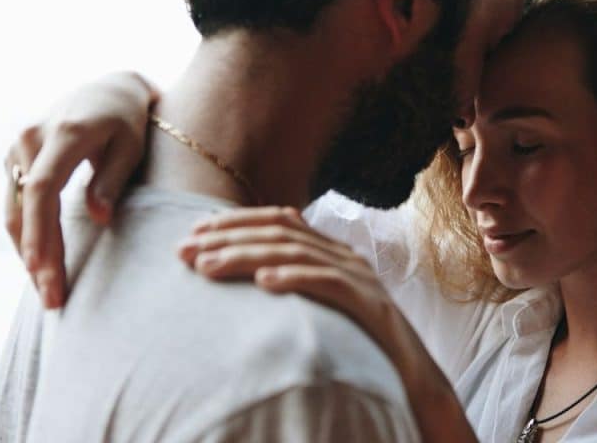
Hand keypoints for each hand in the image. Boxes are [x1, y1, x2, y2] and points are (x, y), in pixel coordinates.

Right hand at [4, 71, 157, 307]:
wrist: (108, 89)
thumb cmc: (128, 120)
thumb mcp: (131, 145)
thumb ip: (112, 179)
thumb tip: (98, 218)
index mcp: (63, 135)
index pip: (42, 190)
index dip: (41, 233)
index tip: (47, 271)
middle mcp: (29, 138)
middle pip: (23, 207)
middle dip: (35, 257)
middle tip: (53, 299)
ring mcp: (16, 147)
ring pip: (13, 210)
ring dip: (27, 252)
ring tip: (48, 292)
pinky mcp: (14, 158)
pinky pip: (15, 204)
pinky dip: (26, 236)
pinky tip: (40, 265)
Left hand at [179, 207, 407, 368]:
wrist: (412, 375)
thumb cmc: (360, 344)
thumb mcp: (323, 306)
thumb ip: (295, 283)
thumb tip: (247, 274)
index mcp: (334, 252)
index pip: (280, 220)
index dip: (235, 221)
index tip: (193, 232)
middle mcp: (346, 257)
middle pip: (281, 233)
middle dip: (227, 238)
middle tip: (184, 250)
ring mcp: (360, 279)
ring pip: (297, 253)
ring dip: (246, 257)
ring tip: (208, 267)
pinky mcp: (369, 305)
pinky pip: (328, 283)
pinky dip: (294, 277)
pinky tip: (264, 281)